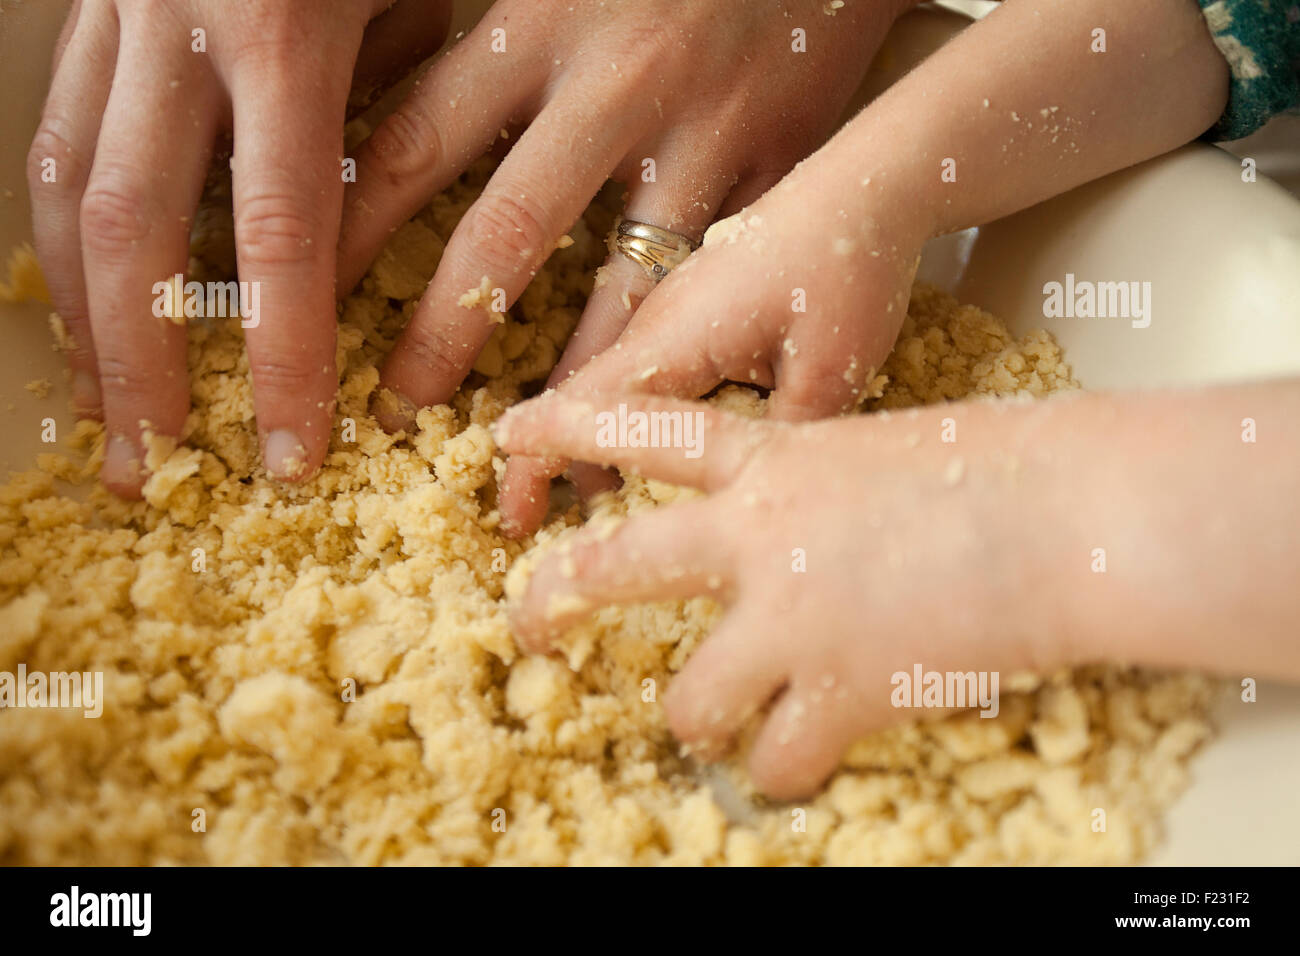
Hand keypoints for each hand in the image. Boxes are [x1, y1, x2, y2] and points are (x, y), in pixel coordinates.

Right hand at [29, 0, 450, 495]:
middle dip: (142, 366)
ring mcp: (111, 13)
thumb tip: (394, 232)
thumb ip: (406, 98)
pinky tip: (80, 301)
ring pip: (69, 187)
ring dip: (79, 313)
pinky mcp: (82, 3)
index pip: (278, 240)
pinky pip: (57, 135)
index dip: (277, 359)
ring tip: (101, 413)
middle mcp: (174, 27)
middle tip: (152, 473)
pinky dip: (62, 230)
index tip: (288, 454)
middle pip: (139, 234)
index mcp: (283, 32)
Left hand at [343, 0, 912, 436]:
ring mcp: (703, 130)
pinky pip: (721, 278)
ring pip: (623, 284)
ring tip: (531, 449)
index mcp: (539, 21)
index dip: (349, 236)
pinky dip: (684, 349)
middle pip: (505, 234)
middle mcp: (615, 84)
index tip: (304, 307)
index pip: (413, 145)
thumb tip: (353, 72)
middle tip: (398, 408)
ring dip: (571, 375)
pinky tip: (651, 405)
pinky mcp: (779, 162)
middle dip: (442, 333)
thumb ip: (460, 23)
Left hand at [494, 391, 1063, 797]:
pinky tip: (806, 754)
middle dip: (553, 594)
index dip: (573, 426)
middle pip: (616, 563)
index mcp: (780, 460)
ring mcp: (791, 617)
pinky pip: (772, 761)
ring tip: (726, 719)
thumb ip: (829, 492)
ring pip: (687, 699)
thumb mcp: (893, 453)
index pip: (651, 431)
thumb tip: (814, 545)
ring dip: (699, 716)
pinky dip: (783, 767)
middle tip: (527, 616)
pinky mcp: (837, 691)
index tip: (513, 428)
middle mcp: (761, 536)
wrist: (1073, 515)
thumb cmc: (1011, 468)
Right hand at [499, 130, 929, 534]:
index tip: (515, 520)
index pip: (580, 411)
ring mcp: (673, 307)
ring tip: (613, 508)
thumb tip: (749, 506)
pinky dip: (639, 416)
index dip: (537, 467)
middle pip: (584, 404)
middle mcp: (655, 319)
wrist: (872, 179)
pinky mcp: (697, 304)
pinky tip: (669, 451)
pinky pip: (649, 370)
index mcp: (672, 336)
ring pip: (616, 389)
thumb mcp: (830, 374)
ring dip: (603, 445)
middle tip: (551, 530)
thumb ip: (777, 445)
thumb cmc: (849, 265)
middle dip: (557, 467)